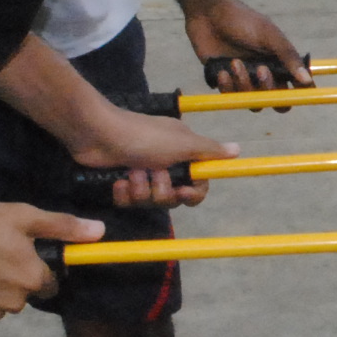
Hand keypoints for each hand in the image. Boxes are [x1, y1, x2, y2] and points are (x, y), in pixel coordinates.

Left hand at [71, 108, 233, 208]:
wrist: (98, 134)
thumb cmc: (144, 136)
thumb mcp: (182, 143)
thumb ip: (209, 151)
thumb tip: (238, 150)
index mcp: (182, 153)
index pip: (197, 183)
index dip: (193, 193)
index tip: (184, 193)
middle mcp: (164, 163)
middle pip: (172, 197)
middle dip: (161, 190)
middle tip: (153, 173)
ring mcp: (142, 173)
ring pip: (150, 201)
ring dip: (140, 190)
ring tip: (131, 173)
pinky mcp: (121, 182)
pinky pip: (129, 202)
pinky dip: (123, 193)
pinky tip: (118, 181)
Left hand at [186, 0, 310, 101]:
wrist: (208, 14)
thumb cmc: (242, 20)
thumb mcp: (269, 35)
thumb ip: (288, 56)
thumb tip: (307, 80)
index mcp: (280, 63)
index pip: (297, 86)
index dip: (301, 92)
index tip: (300, 91)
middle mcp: (265, 75)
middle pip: (276, 101)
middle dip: (271, 91)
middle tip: (262, 71)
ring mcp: (246, 80)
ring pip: (253, 101)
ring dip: (245, 85)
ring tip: (235, 63)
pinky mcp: (226, 82)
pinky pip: (232, 97)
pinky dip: (228, 87)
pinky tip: (223, 71)